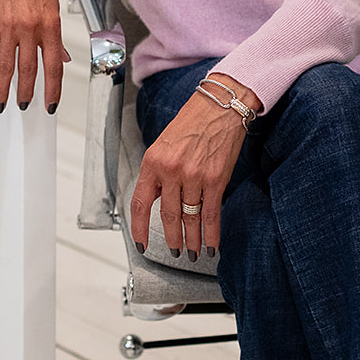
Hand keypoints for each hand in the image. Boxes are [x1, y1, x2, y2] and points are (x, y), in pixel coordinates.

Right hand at [0, 0, 69, 110]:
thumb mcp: (53, 5)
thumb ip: (55, 35)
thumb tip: (61, 57)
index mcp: (49, 25)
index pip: (54, 65)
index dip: (53, 89)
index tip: (51, 103)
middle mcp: (29, 28)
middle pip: (29, 70)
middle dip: (27, 93)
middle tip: (26, 106)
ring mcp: (8, 27)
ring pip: (6, 67)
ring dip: (4, 90)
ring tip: (3, 105)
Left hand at [130, 73, 259, 257]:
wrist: (220, 107)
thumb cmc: (192, 123)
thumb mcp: (163, 145)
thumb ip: (158, 174)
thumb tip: (157, 200)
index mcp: (153, 161)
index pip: (141, 203)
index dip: (139, 228)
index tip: (141, 243)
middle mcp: (172, 170)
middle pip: (168, 216)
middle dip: (171, 239)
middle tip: (174, 252)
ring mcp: (194, 176)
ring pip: (190, 218)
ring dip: (192, 240)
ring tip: (193, 252)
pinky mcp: (216, 179)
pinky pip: (211, 213)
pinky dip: (212, 233)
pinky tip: (211, 244)